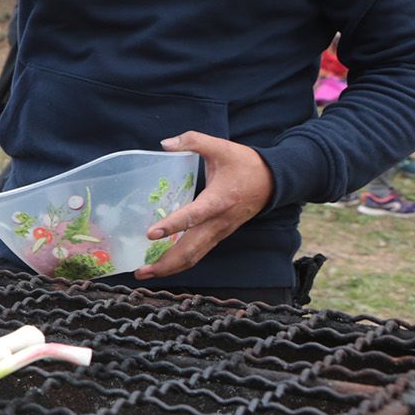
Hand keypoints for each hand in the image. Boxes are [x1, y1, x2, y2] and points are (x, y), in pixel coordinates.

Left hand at [134, 132, 273, 279]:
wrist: (274, 181)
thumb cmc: (245, 164)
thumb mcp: (221, 146)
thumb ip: (193, 141)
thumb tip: (165, 144)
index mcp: (218, 200)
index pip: (193, 216)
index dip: (172, 225)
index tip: (150, 234)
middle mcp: (219, 222)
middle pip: (191, 250)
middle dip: (165, 264)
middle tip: (140, 271)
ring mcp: (220, 232)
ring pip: (195, 256)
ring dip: (171, 267)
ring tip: (145, 273)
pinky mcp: (220, 234)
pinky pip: (199, 252)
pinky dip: (181, 261)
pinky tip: (163, 263)